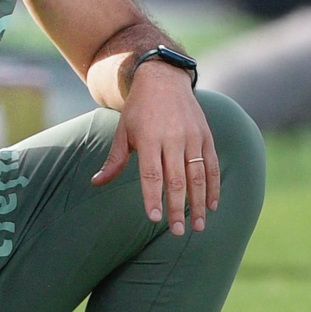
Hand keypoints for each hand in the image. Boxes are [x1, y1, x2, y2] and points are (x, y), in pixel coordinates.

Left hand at [91, 63, 218, 235]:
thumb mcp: (123, 131)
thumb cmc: (139, 109)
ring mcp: (192, 137)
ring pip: (198, 175)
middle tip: (177, 232)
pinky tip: (212, 206)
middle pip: (177, 179)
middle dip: (178, 208)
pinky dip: (214, 186)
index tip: (154, 218)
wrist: (163, 79)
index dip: (153, 197)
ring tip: (198, 226)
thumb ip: (114, 160)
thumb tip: (96, 183)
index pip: (152, 174)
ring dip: (199, 203)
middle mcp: (173, 138)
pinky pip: (212, 165)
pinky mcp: (205, 136)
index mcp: (149, 138)